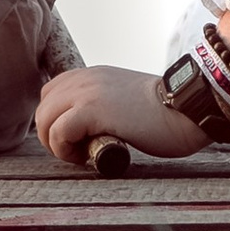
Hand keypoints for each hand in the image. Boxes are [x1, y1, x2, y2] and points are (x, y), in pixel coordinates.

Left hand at [37, 63, 202, 168]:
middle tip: (77, 152)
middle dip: (52, 136)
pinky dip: (66, 150)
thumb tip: (86, 129)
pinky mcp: (91, 110)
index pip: (51, 94)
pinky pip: (59, 132)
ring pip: (44, 121)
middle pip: (43, 109)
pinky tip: (88, 155)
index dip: (57, 120)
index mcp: (92, 75)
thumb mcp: (124, 100)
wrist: (186, 108)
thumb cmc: (163, 114)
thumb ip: (102, 106)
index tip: (77, 139)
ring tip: (83, 154)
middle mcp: (84, 79)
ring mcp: (86, 93)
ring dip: (57, 144)